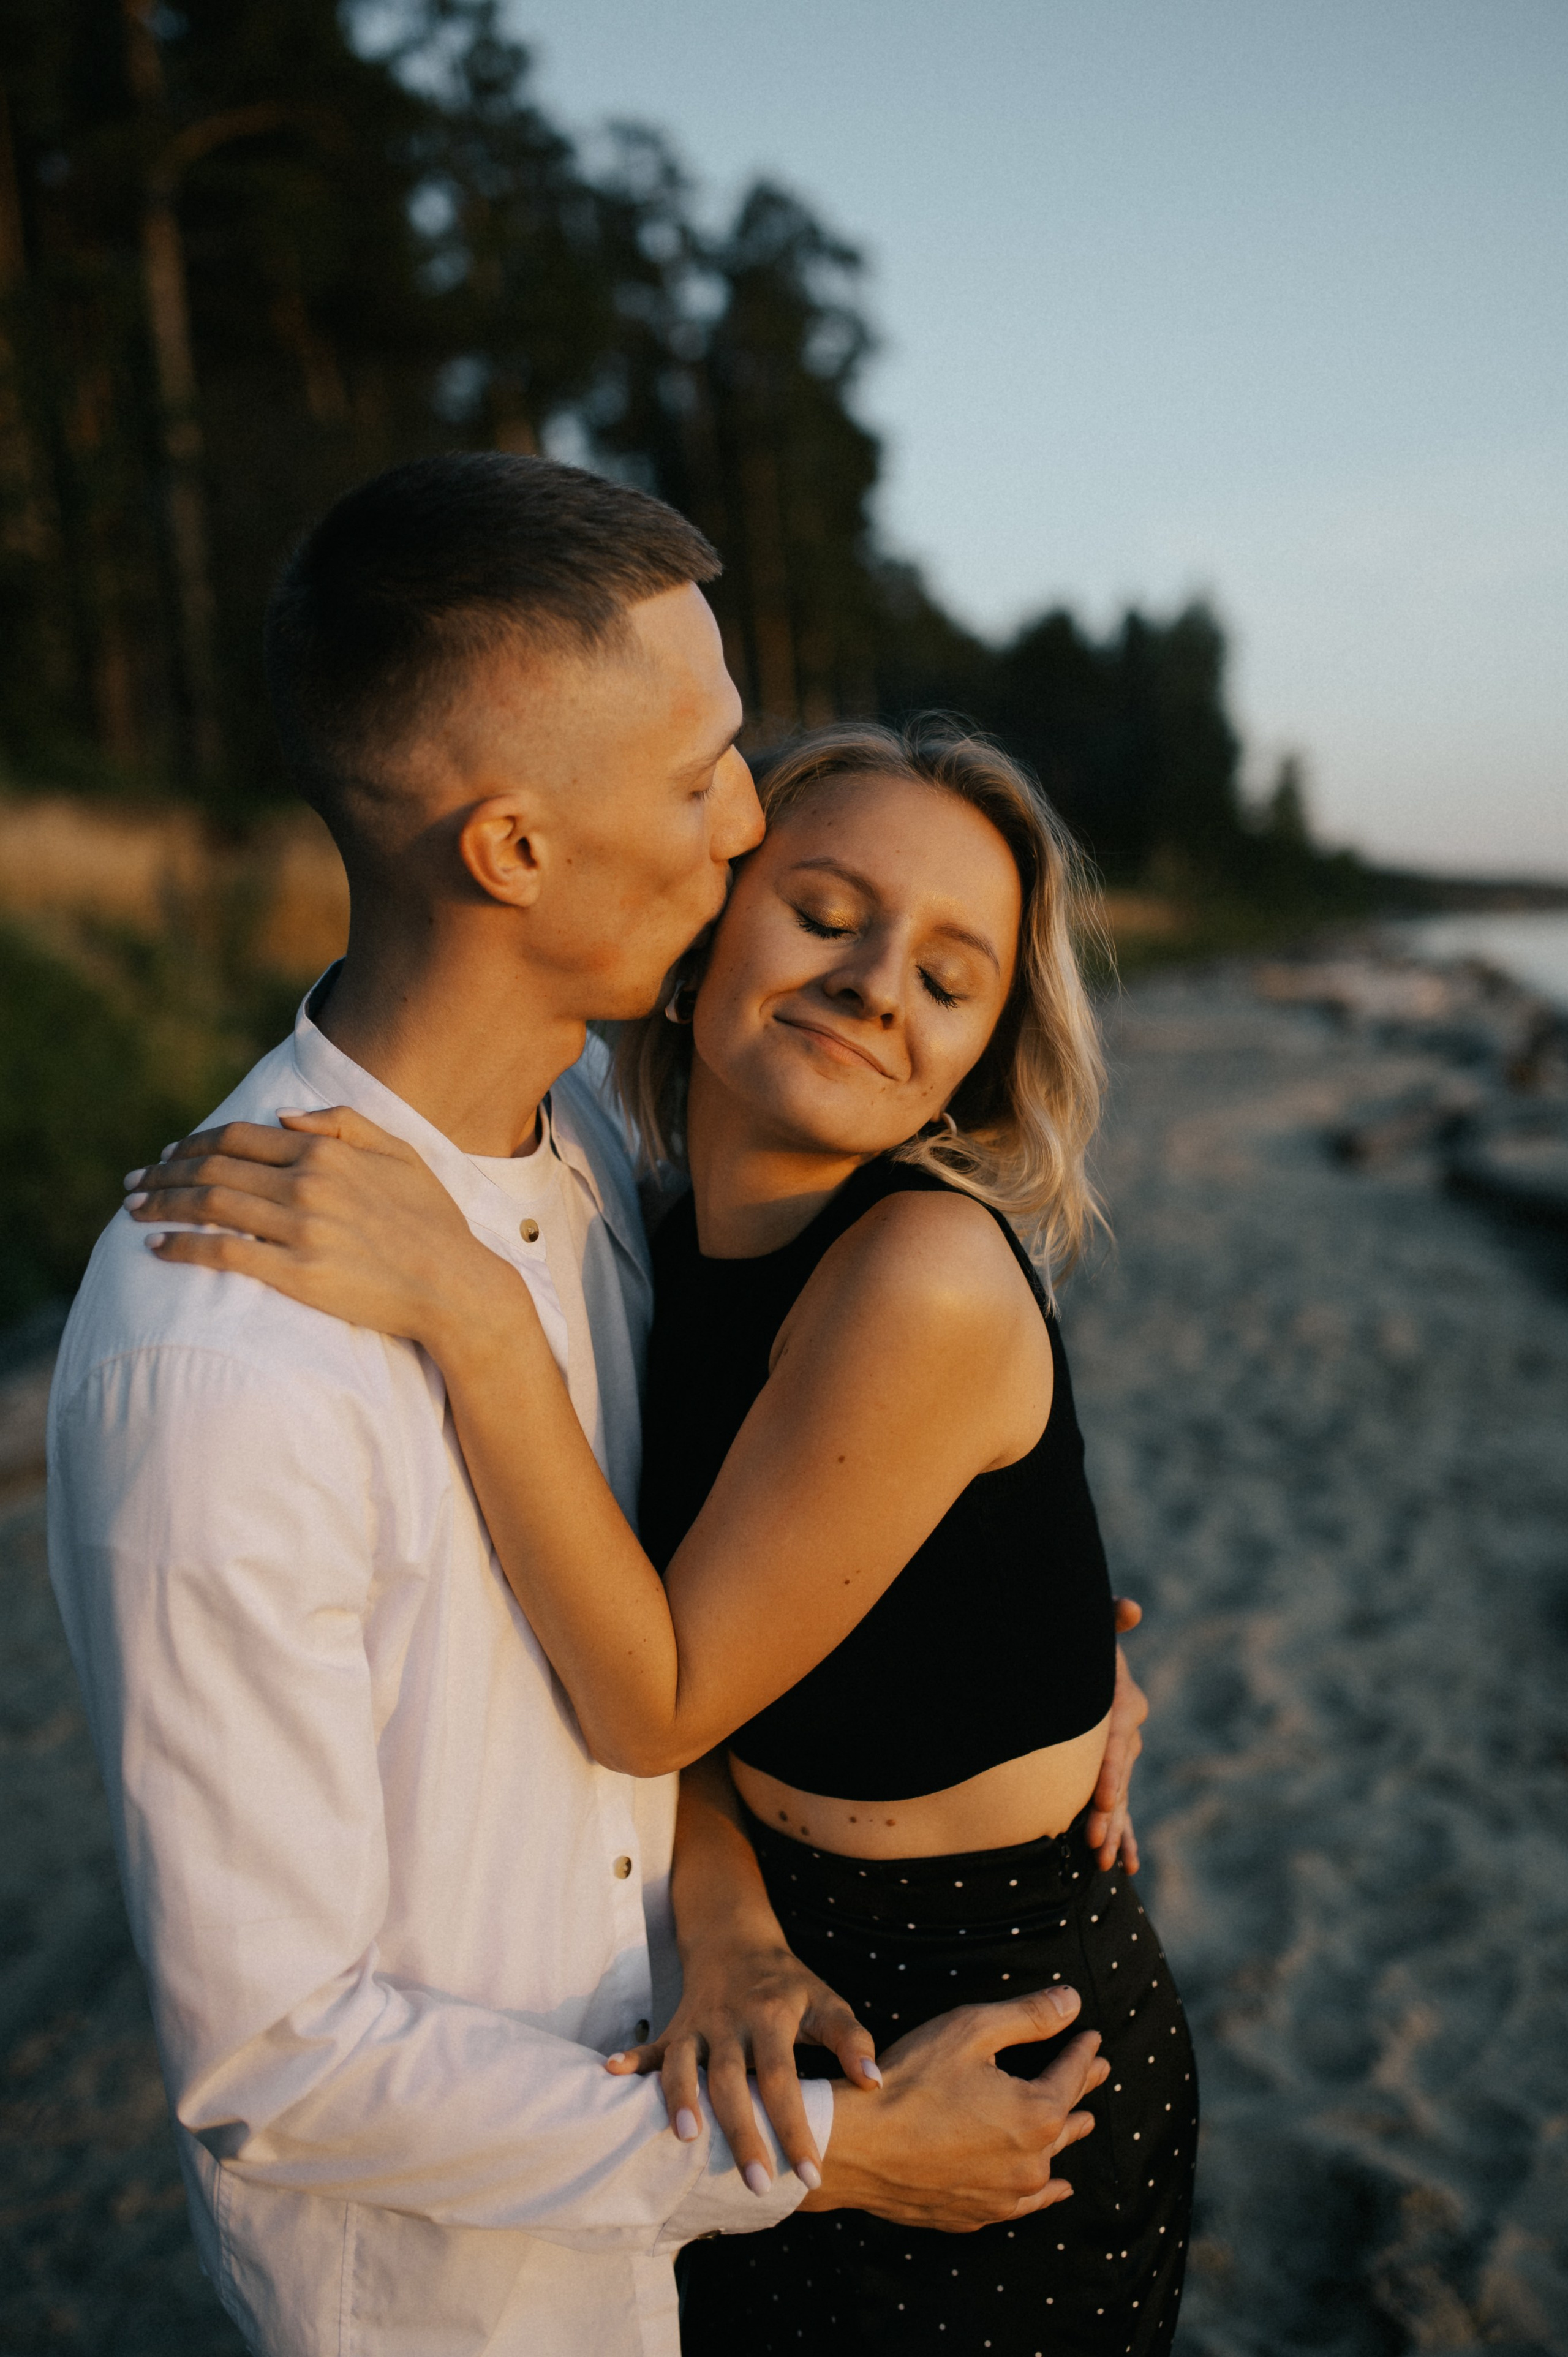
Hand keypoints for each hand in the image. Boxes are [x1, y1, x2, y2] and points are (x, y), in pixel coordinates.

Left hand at [123, 1109, 511, 1351]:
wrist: (457, 1284)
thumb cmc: (433, 1221)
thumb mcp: (400, 1153)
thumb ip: (343, 1124)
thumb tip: (283, 1117)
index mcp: (327, 1152)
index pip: (239, 1139)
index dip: (194, 1145)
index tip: (168, 1157)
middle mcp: (308, 1184)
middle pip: (213, 1169)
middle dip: (164, 1174)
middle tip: (134, 1184)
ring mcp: (301, 1229)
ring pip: (211, 1205)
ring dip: (163, 1205)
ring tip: (134, 1211)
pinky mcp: (298, 1274)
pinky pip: (224, 1252)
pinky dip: (183, 1245)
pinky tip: (158, 1245)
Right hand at [605, 1936, 876, 2192]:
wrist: (737, 1938)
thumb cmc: (790, 1983)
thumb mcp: (827, 2001)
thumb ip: (850, 2040)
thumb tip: (874, 2083)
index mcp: (772, 2017)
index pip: (784, 2078)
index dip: (796, 2126)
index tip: (811, 2174)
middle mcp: (731, 2022)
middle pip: (732, 2080)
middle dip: (742, 2133)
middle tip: (756, 2185)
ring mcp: (698, 2024)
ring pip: (684, 2063)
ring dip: (680, 2096)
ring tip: (684, 2137)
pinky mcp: (674, 2026)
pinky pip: (650, 2045)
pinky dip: (631, 2059)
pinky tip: (610, 2073)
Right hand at [803, 1984, 1107, 2230]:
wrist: (855, 2146)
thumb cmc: (909, 2081)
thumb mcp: (971, 2030)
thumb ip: (1028, 2016)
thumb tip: (1073, 2002)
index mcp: (1036, 2114)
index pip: (1071, 2074)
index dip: (1083, 2051)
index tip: (1092, 2037)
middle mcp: (1030, 2162)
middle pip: (1066, 2118)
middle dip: (1081, 2089)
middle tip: (1099, 2073)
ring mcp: (1003, 2195)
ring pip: (1048, 2163)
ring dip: (1066, 2138)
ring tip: (1084, 2123)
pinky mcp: (975, 2214)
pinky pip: (1023, 2202)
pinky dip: (1042, 2190)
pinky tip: (1055, 2189)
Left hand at [1085, 1597, 1146, 1873]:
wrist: (1074, 1660)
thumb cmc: (1078, 1643)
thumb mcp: (1091, 1630)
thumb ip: (1109, 1619)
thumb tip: (1131, 1608)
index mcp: (1122, 1703)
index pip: (1115, 1738)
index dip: (1109, 1768)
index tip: (1100, 1795)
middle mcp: (1127, 1734)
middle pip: (1117, 1778)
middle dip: (1106, 1811)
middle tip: (1092, 1841)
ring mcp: (1120, 1758)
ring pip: (1118, 1799)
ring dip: (1113, 1831)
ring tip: (1104, 1862)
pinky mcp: (1110, 1774)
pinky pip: (1121, 1809)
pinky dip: (1125, 1836)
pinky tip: (1127, 1866)